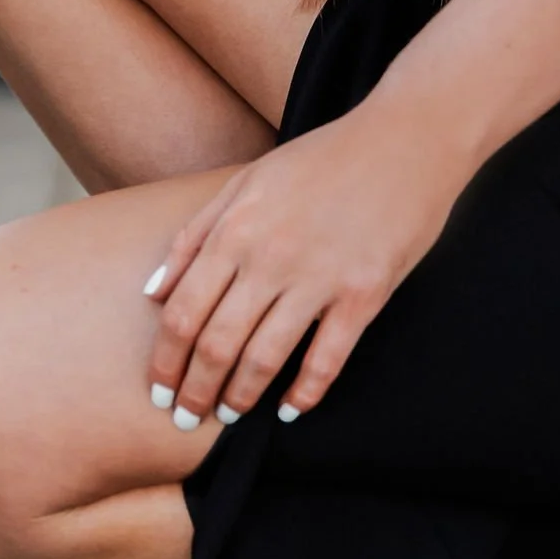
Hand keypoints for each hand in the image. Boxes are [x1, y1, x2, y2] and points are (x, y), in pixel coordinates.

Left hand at [142, 108, 461, 427]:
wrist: (407, 140)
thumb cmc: (324, 158)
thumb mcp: (247, 181)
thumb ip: (195, 234)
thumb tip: (152, 292)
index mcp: (236, 229)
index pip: (183, 313)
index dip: (166, 362)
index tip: (160, 391)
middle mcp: (270, 257)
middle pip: (216, 344)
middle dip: (195, 391)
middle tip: (188, 418)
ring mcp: (319, 278)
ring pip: (264, 358)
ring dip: (240, 397)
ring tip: (230, 416)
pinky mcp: (364, 293)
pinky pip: (326, 359)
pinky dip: (305, 393)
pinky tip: (291, 410)